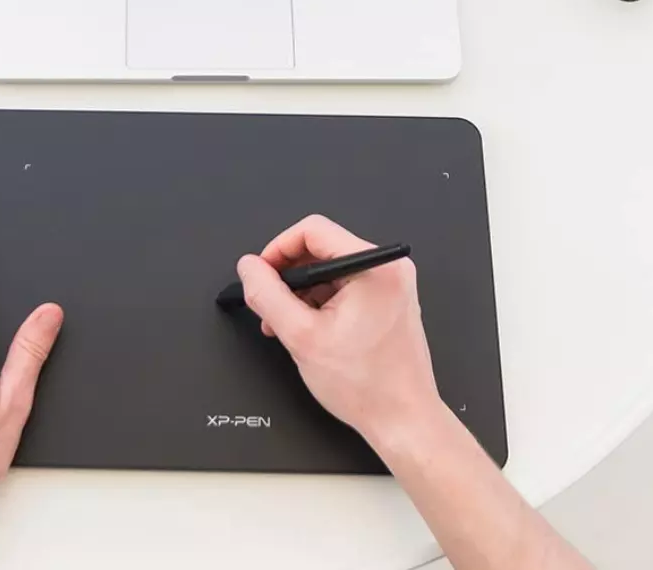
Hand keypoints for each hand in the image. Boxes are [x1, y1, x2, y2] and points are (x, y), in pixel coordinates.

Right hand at [236, 214, 439, 450]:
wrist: (403, 421)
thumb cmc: (368, 387)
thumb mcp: (302, 337)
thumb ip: (268, 296)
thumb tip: (249, 268)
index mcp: (375, 267)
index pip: (313, 230)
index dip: (278, 249)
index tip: (262, 273)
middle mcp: (389, 268)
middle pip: (321, 248)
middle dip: (288, 276)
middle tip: (269, 305)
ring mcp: (391, 283)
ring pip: (330, 269)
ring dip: (302, 292)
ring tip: (286, 324)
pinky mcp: (388, 299)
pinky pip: (344, 285)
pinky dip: (320, 301)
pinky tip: (306, 327)